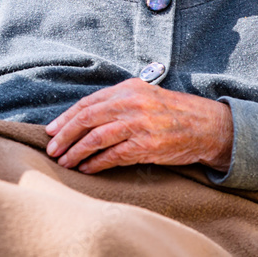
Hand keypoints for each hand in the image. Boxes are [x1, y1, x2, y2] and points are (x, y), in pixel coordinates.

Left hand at [44, 78, 232, 173]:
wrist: (206, 125)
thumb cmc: (172, 111)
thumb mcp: (144, 95)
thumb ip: (116, 101)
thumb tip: (83, 117)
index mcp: (127, 88)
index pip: (87, 103)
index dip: (65, 118)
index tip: (51, 130)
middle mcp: (130, 103)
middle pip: (86, 119)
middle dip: (64, 136)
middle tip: (52, 149)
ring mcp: (138, 124)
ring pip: (96, 139)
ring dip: (76, 152)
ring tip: (65, 162)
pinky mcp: (146, 145)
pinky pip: (113, 156)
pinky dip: (96, 163)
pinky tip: (86, 168)